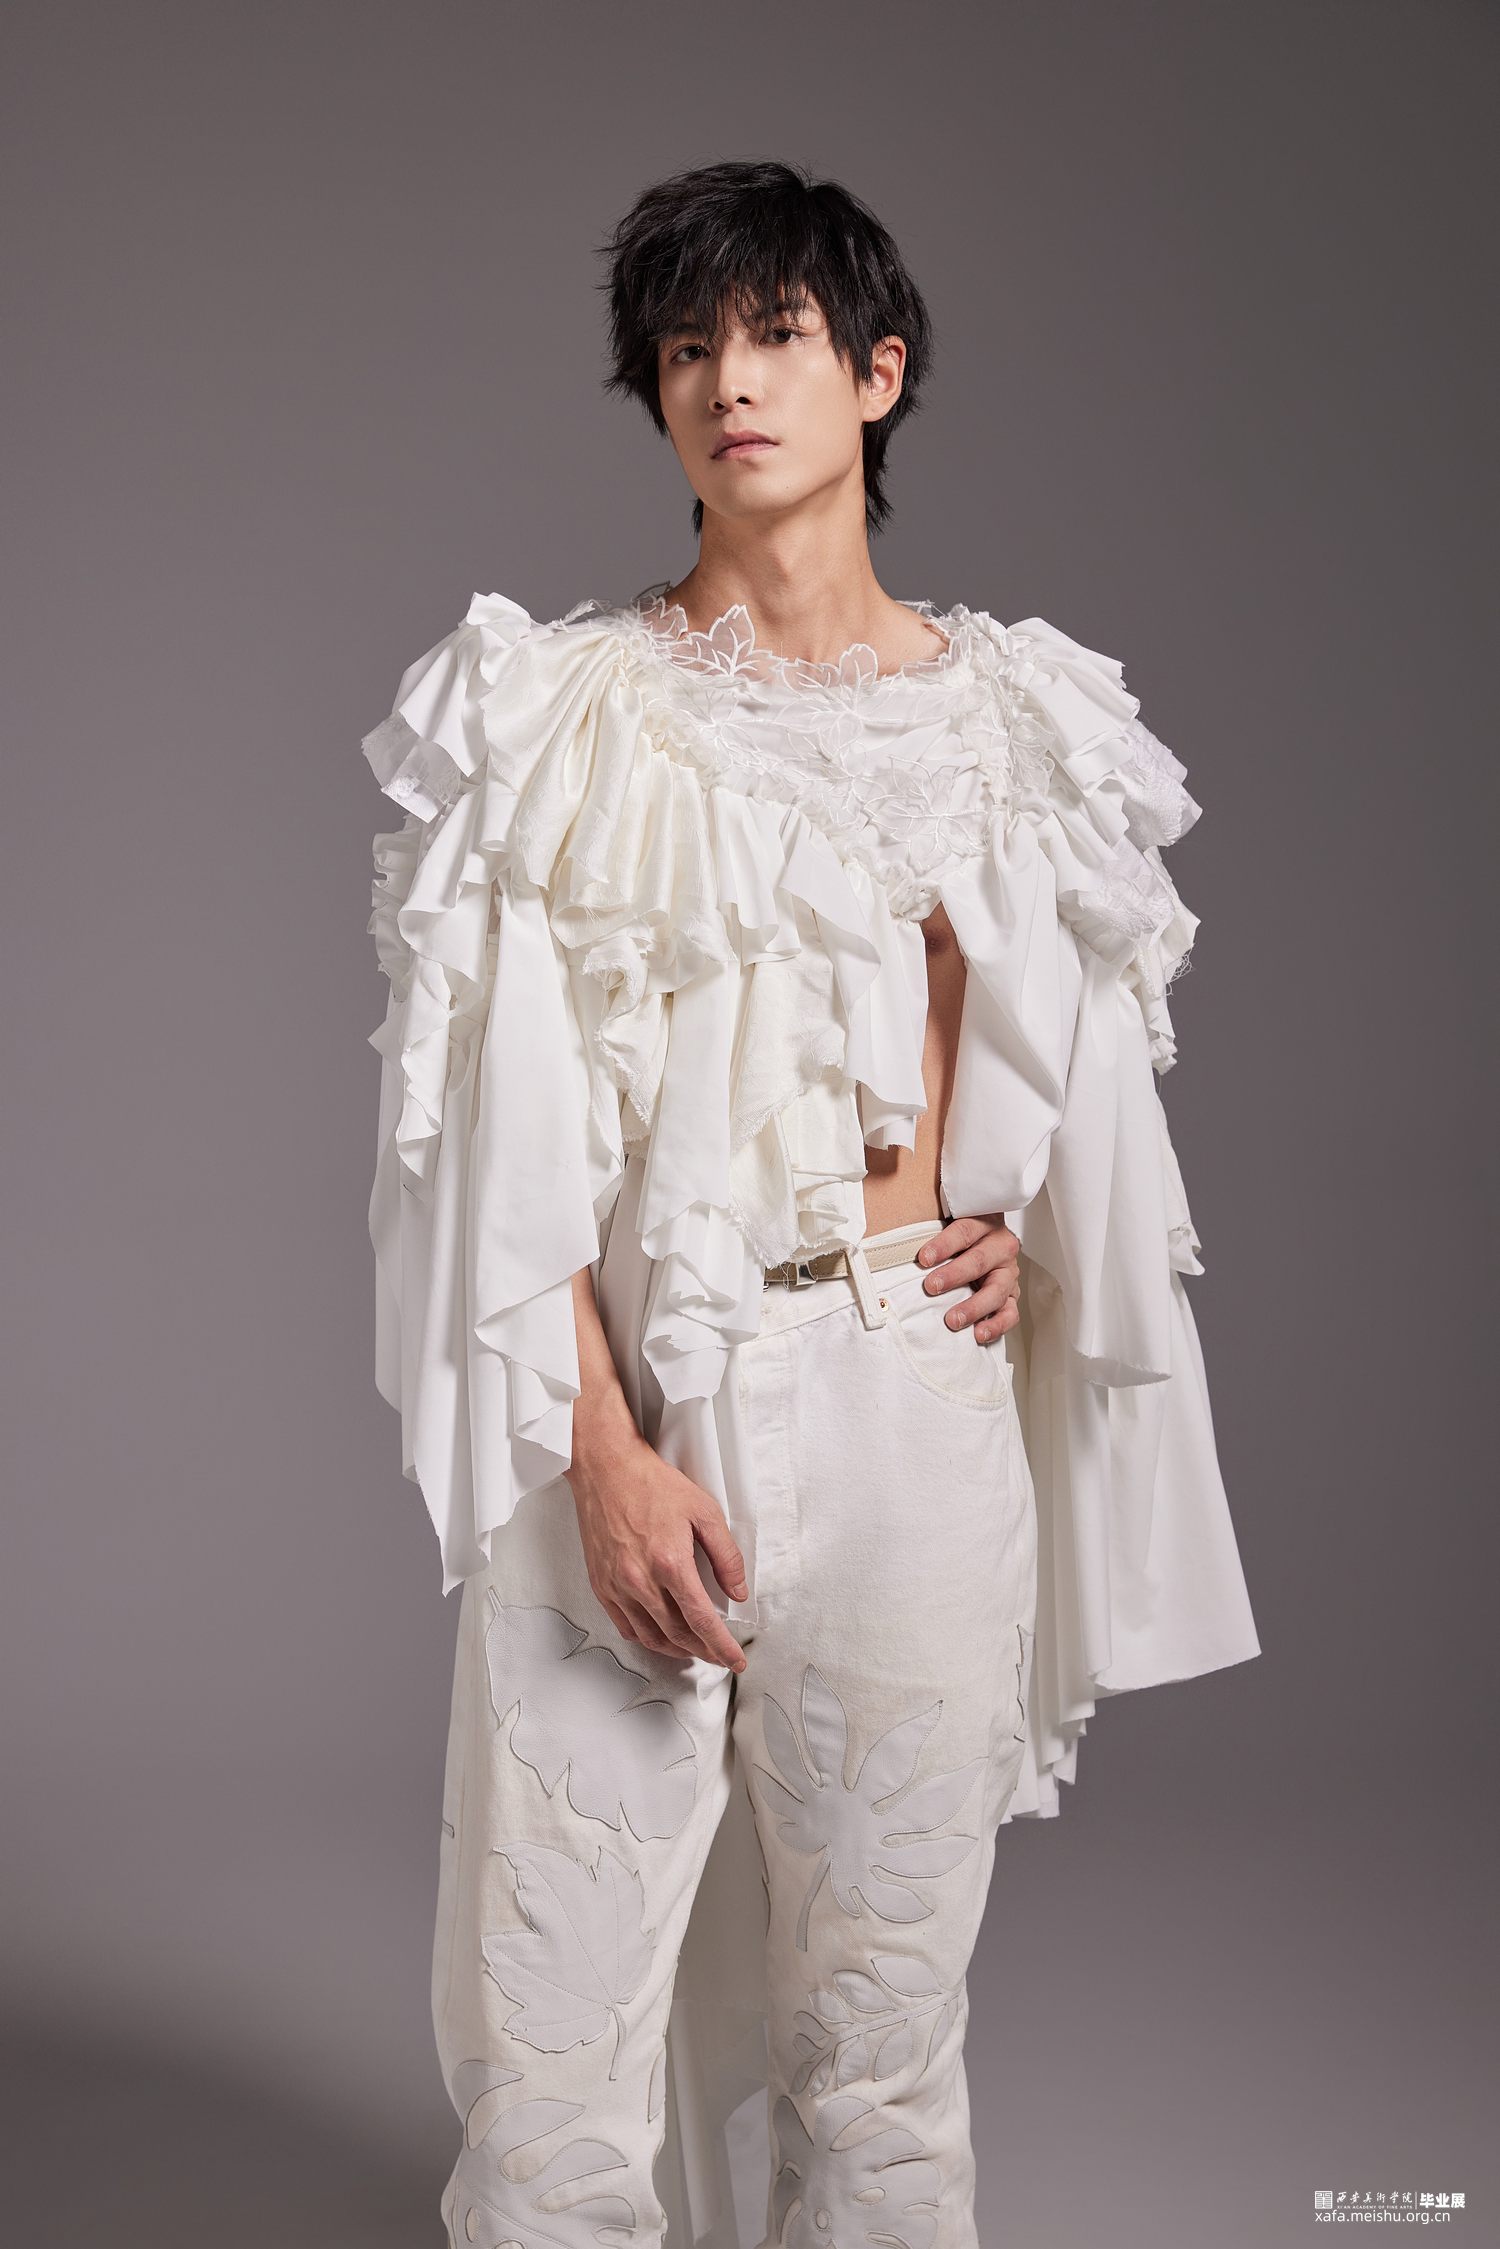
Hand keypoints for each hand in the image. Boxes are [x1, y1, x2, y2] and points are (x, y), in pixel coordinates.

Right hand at [565, 1419, 748, 1673]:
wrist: (605, 1469)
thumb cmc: (651, 1483)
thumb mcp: (703, 1510)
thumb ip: (725, 1555)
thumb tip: (738, 1590)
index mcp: (670, 1564)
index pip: (702, 1620)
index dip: (721, 1646)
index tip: (735, 1660)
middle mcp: (640, 1581)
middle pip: (677, 1634)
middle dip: (703, 1651)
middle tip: (719, 1656)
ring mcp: (617, 1586)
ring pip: (650, 1636)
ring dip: (676, 1650)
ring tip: (693, 1650)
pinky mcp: (600, 1584)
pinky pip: (625, 1626)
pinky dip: (646, 1638)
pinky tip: (659, 1636)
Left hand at [914, 1212, 1021, 1343]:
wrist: (987, 1240)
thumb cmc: (960, 1235)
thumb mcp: (947, 1221)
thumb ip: (925, 1224)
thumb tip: (886, 1226)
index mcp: (984, 1223)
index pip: (964, 1232)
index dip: (944, 1245)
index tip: (923, 1258)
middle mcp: (1000, 1247)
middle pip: (978, 1261)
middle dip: (954, 1275)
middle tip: (931, 1287)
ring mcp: (1008, 1273)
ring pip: (996, 1291)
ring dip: (974, 1307)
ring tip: (953, 1320)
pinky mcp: (1011, 1295)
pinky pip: (1010, 1313)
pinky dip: (996, 1325)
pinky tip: (978, 1334)